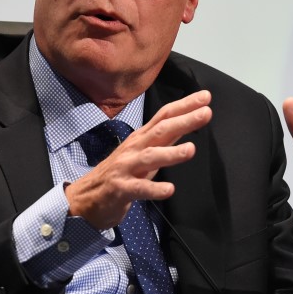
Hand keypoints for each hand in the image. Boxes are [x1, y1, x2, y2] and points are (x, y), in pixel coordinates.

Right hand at [66, 90, 212, 229]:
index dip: (185, 106)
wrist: (86, 197)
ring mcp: (126, 167)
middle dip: (184, 121)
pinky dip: (154, 189)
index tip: (205, 97)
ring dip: (171, 153)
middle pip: (160, 131)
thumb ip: (164, 140)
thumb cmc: (120, 173)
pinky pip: (139, 188)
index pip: (164, 116)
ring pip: (150, 157)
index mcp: (141, 138)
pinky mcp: (120, 188)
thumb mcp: (143, 152)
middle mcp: (134, 148)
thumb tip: (187, 123)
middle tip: (206, 112)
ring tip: (191, 150)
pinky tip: (169, 190)